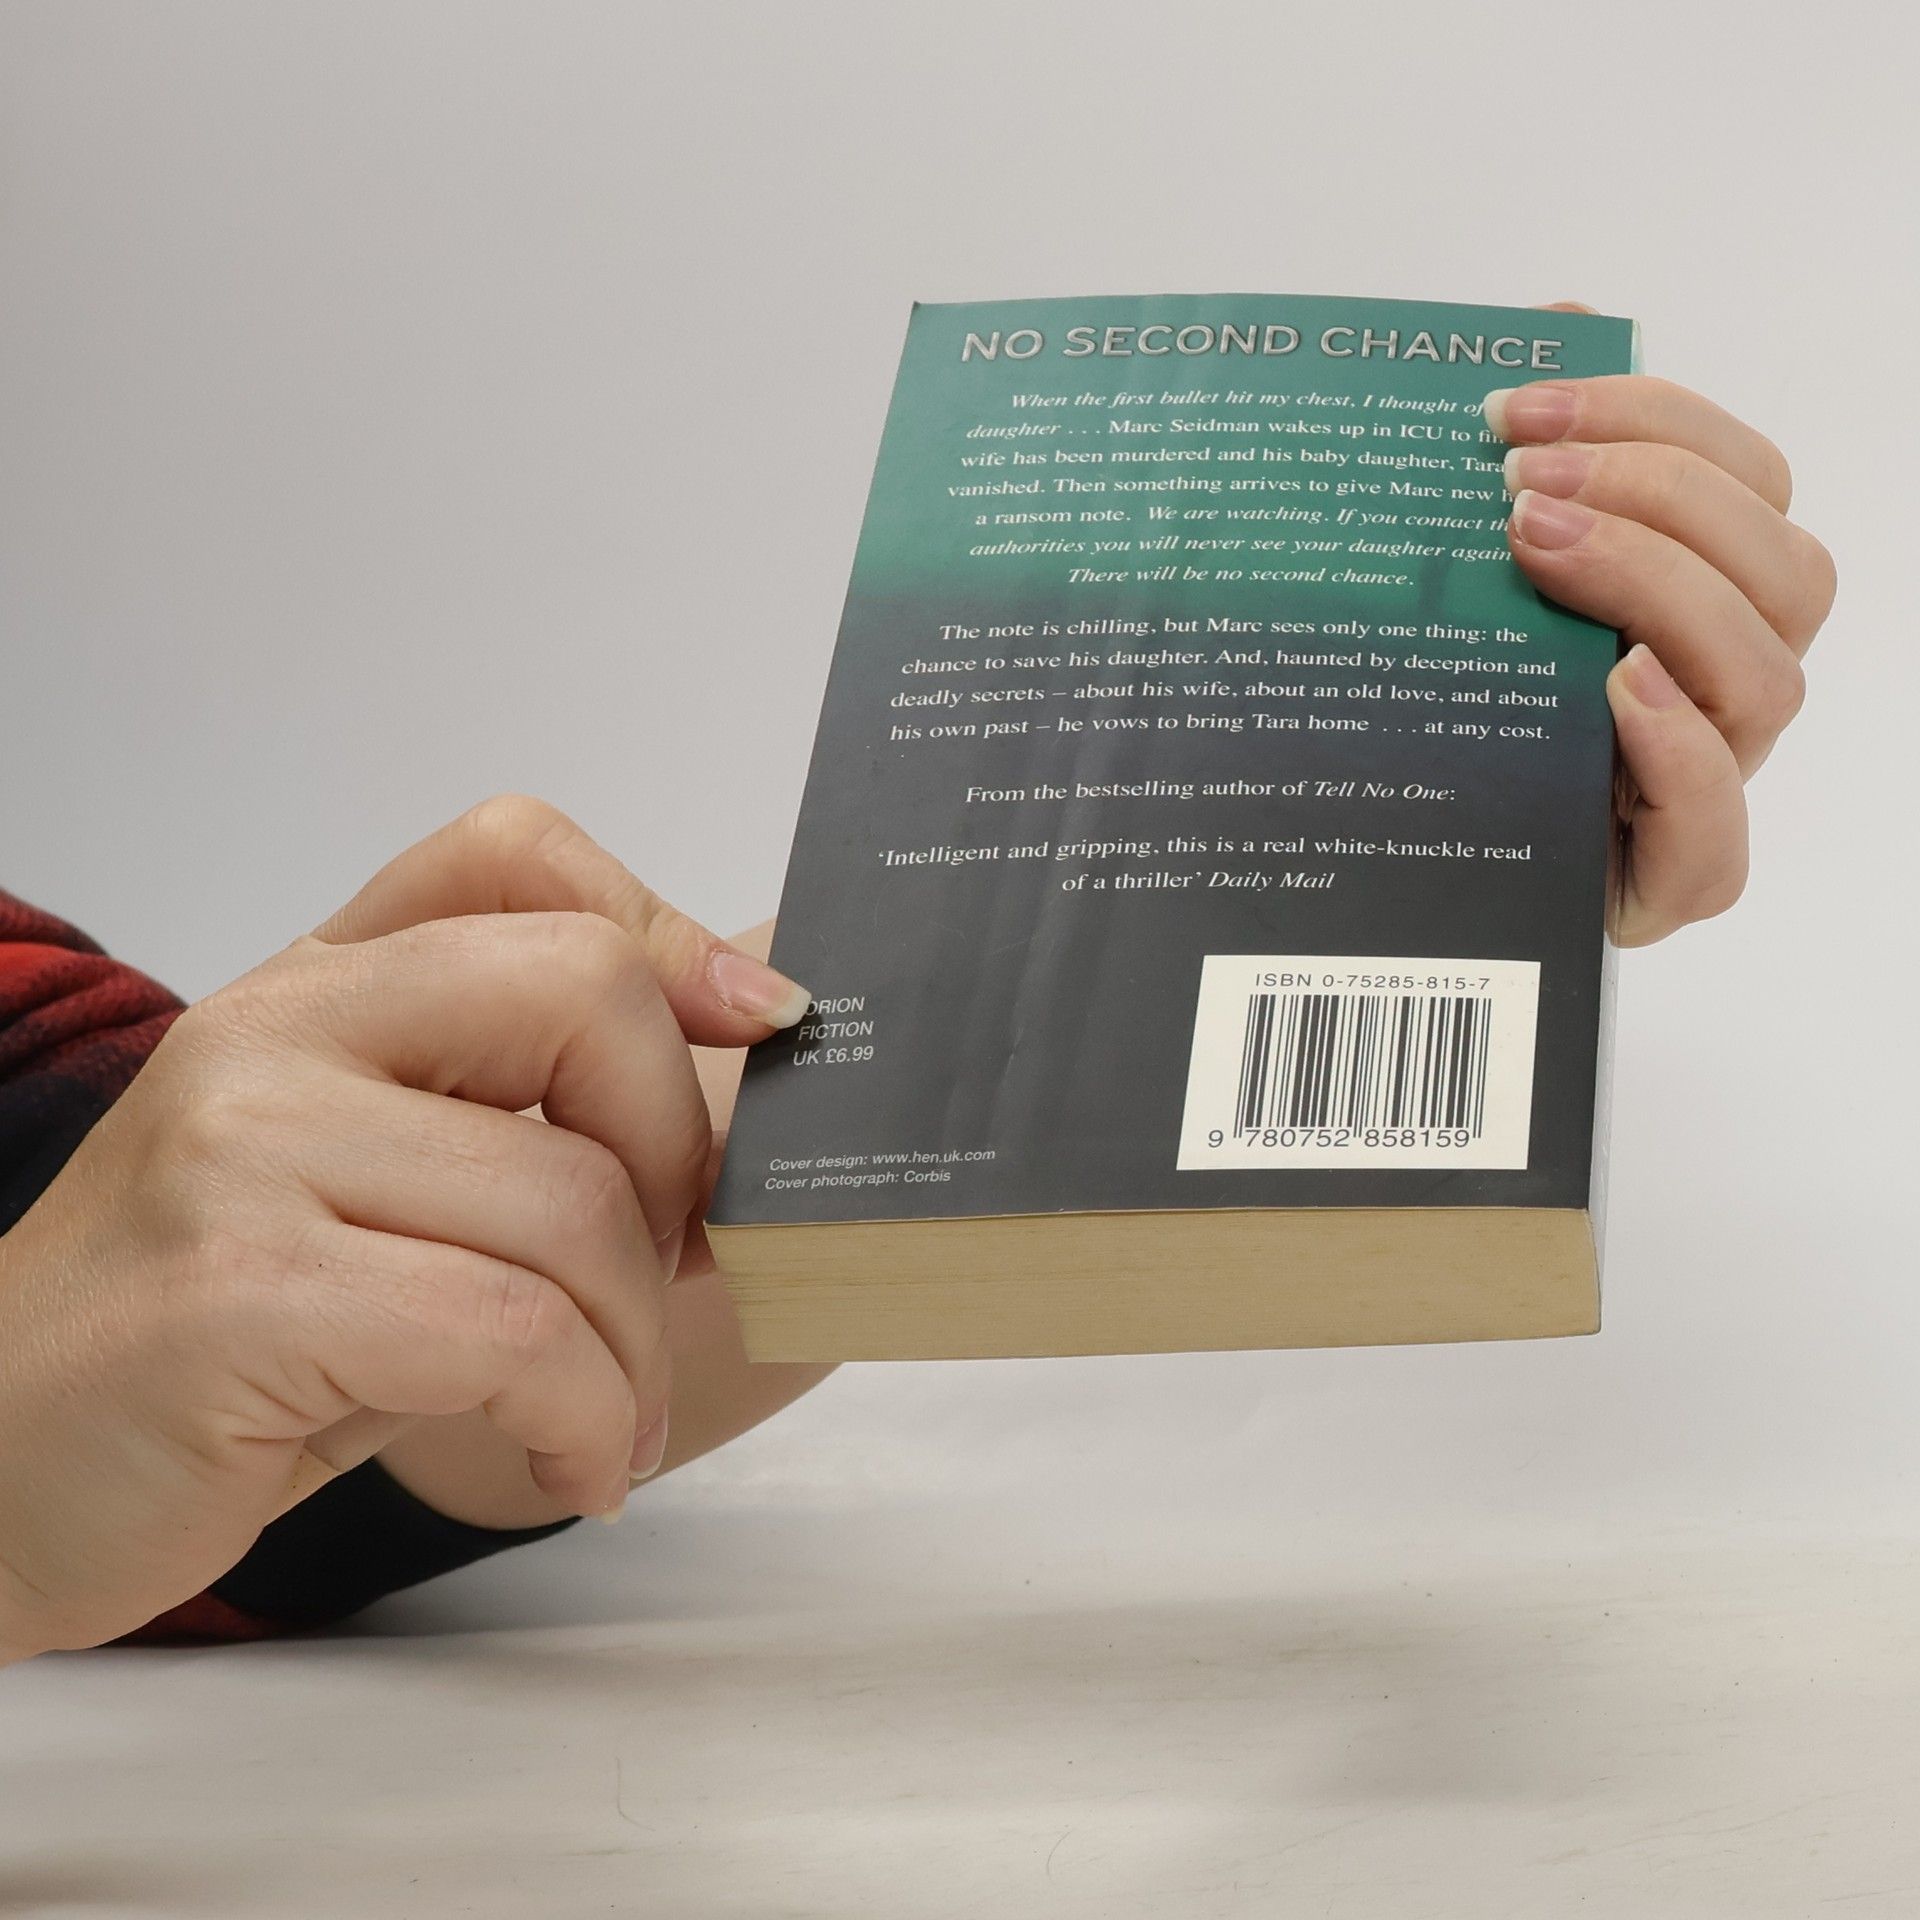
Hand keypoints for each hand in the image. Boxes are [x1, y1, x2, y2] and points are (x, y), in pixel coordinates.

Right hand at [0, 796, 810, 1659]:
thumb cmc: (213, 1336)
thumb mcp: (363, 1192)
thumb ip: (507, 1133)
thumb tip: (731, 1141)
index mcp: (316, 985)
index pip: (512, 851)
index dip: (670, 924)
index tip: (763, 1027)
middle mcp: (276, 1028)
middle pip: (585, 994)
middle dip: (681, 1156)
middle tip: (664, 1278)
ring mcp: (246, 1147)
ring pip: (571, 1203)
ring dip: (637, 1349)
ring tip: (609, 1422)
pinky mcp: (237, 1291)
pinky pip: (511, 1337)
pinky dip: (587, 1418)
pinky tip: (577, 1466)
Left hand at [1488, 308, 1835, 943]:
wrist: (1390, 858)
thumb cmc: (1435, 701)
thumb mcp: (1460, 571)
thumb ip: (1520, 457)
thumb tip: (1556, 320)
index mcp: (1697, 598)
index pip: (1745, 483)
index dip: (1654, 421)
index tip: (1513, 407)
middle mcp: (1721, 688)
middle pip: (1778, 570)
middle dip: (1656, 498)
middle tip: (1518, 485)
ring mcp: (1701, 786)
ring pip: (1766, 678)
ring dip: (1658, 590)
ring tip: (1533, 551)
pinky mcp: (1658, 886)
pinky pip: (1717, 839)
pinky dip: (1680, 754)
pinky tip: (1615, 692)